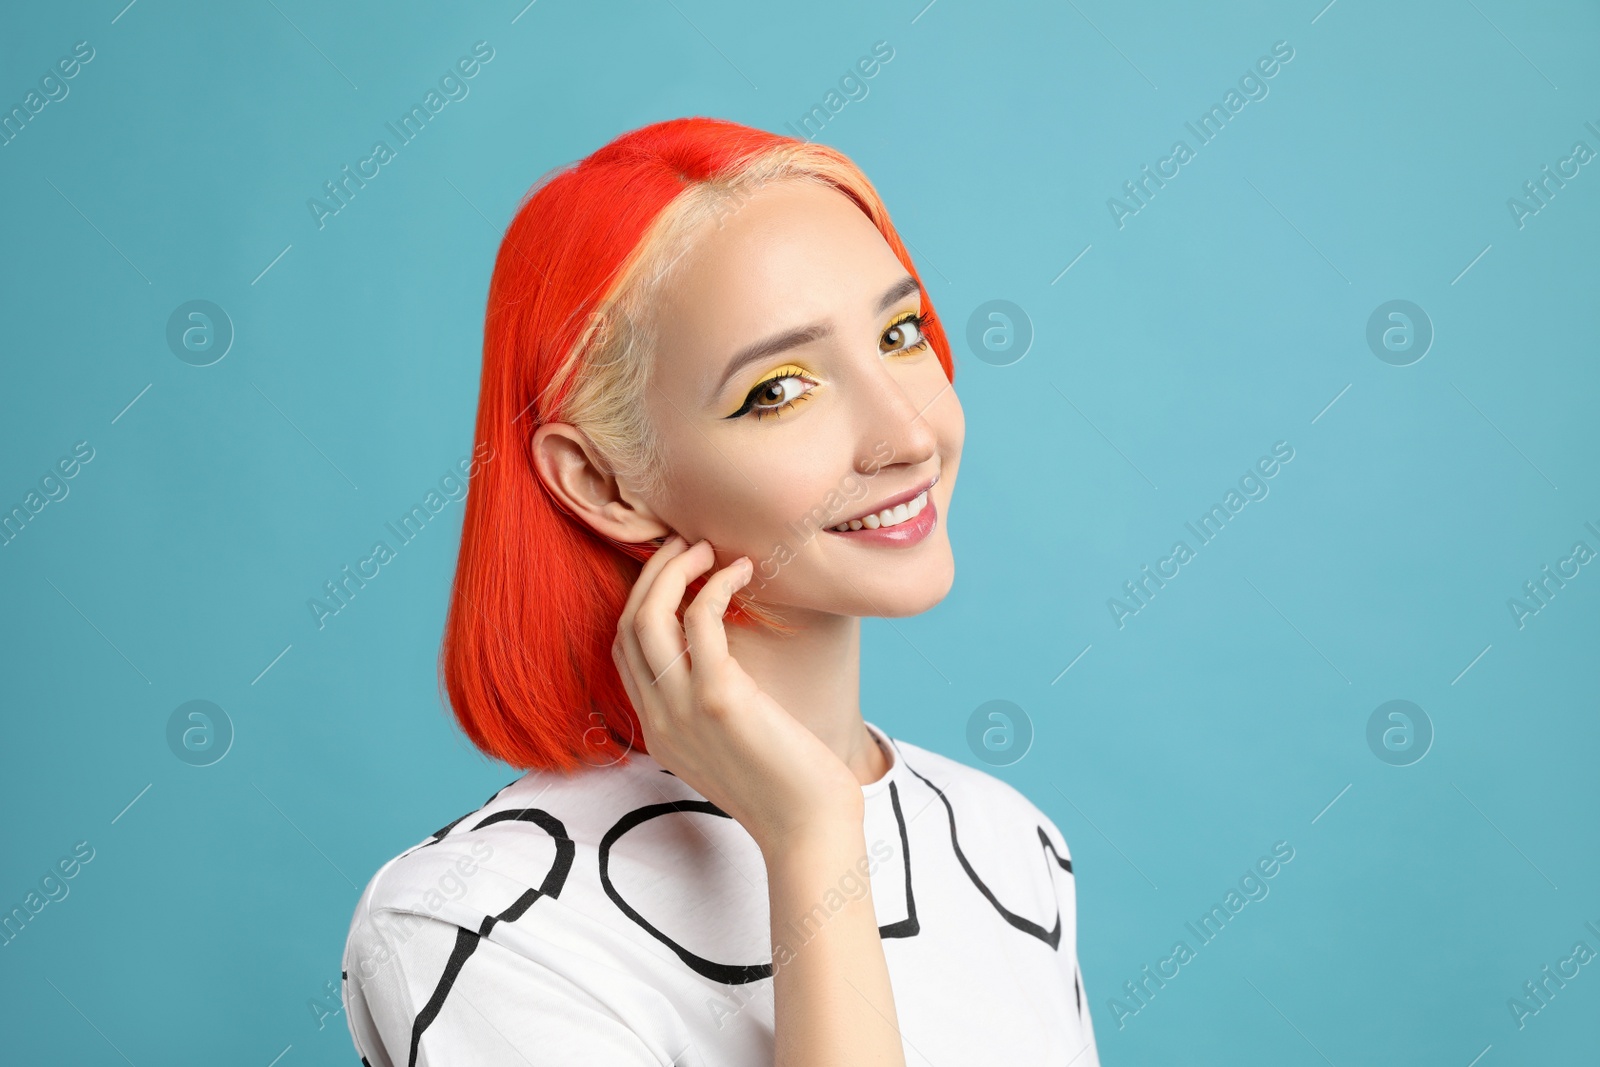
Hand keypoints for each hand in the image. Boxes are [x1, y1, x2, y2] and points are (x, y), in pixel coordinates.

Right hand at [610, 536, 863, 853]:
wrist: (810, 830)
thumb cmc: (788, 787)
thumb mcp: (731, 748)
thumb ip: (711, 710)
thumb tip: (724, 660)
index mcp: (657, 732)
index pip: (623, 652)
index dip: (641, 601)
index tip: (673, 573)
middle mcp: (658, 720)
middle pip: (626, 626)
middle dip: (651, 575)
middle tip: (685, 545)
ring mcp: (681, 710)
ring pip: (647, 616)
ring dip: (674, 570)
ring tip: (707, 548)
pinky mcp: (718, 698)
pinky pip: (698, 620)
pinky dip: (715, 585)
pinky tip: (742, 572)